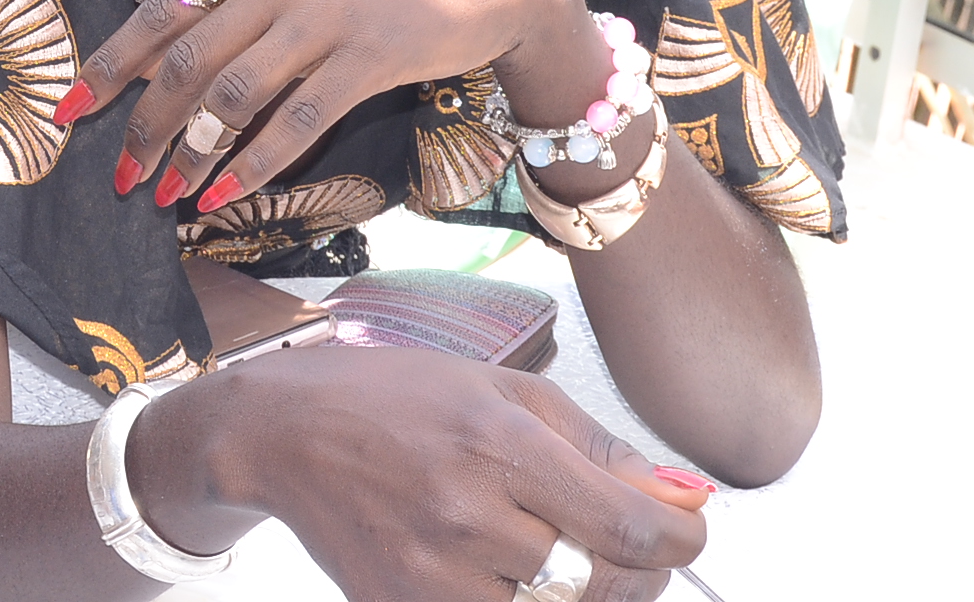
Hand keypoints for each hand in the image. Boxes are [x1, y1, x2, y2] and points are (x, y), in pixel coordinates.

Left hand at [68, 0, 607, 208]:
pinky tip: (223, 199)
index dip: (112, 63)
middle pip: (189, 59)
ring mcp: (326, 14)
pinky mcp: (368, 57)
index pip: (164, 9)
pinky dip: (251, 167)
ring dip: (191, 154)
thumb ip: (238, 5)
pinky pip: (296, 122)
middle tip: (120, 174)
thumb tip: (159, 67)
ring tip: (165, 194)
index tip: (71, 107)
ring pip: (234, 95)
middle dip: (145, 124)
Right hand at [139, 345, 707, 601]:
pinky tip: (477, 558)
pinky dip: (503, 596)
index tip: (681, 530)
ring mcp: (433, 575)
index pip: (633, 531)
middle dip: (622, 566)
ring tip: (518, 537)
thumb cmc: (401, 399)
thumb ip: (602, 449)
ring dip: (557, 586)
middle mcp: (469, 515)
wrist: (285, 432)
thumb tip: (688, 500)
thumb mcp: (506, 392)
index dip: (680, 541)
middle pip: (601, 584)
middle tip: (600, 535)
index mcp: (501, 444)